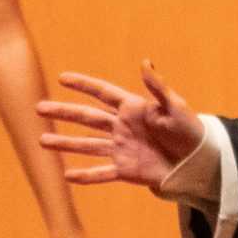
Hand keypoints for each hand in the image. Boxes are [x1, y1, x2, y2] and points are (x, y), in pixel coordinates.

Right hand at [38, 61, 203, 188]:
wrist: (198, 162)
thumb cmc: (190, 130)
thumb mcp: (175, 107)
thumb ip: (157, 87)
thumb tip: (145, 61)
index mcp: (133, 108)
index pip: (103, 93)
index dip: (83, 85)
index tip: (62, 77)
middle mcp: (122, 127)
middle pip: (87, 118)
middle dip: (63, 112)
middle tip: (39, 108)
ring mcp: (122, 149)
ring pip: (87, 145)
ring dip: (66, 143)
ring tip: (42, 141)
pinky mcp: (126, 170)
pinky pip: (102, 173)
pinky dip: (86, 176)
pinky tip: (67, 175)